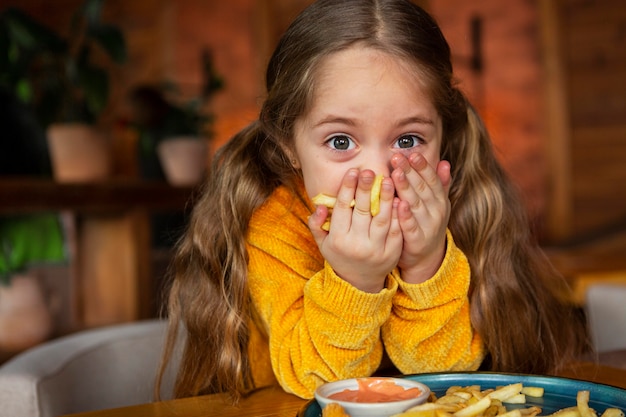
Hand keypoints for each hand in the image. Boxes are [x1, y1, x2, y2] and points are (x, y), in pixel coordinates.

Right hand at [309, 168, 402, 292]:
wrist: (359, 283)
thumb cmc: (339, 256)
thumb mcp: (323, 243)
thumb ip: (316, 224)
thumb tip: (319, 206)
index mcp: (338, 239)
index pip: (342, 208)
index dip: (347, 188)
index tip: (353, 171)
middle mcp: (357, 244)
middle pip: (362, 210)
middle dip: (366, 188)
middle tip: (370, 171)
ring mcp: (376, 249)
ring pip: (382, 218)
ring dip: (386, 197)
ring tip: (388, 180)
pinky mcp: (392, 253)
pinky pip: (396, 229)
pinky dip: (398, 213)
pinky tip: (399, 198)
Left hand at [390, 153, 450, 283]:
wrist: (426, 258)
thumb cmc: (426, 224)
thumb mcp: (435, 204)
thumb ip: (439, 184)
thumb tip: (445, 162)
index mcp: (439, 200)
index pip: (431, 179)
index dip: (422, 166)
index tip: (411, 153)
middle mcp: (436, 211)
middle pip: (422, 188)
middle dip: (410, 172)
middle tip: (397, 158)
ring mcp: (428, 226)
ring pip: (416, 204)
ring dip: (406, 188)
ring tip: (396, 174)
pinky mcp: (418, 241)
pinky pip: (411, 226)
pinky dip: (405, 215)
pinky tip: (398, 204)